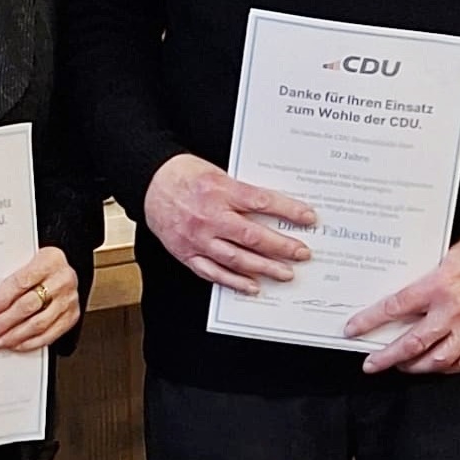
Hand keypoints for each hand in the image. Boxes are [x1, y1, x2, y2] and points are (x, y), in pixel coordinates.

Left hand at [0, 245, 81, 354]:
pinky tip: (15, 344)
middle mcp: (62, 280)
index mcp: (49, 260)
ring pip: (39, 324)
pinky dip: (30, 343)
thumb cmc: (41, 267)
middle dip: (5, 322)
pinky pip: (49, 335)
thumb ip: (11, 280)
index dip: (2, 298)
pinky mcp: (71, 317)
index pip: (21, 281)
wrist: (63, 272)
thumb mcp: (26, 262)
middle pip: (29, 305)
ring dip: (14, 336)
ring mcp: (69, 300)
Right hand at [143, 152, 313, 293]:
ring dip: (264, 268)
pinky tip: (252, 286)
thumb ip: (242, 192)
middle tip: (302, 253)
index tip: (308, 218)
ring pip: (237, 259)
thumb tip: (274, 209)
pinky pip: (213, 272)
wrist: (150, 182)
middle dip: (282, 247)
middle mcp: (210, 216)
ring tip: (285, 274)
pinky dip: (234, 281)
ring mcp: (198, 238)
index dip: (288, 211)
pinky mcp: (187, 253)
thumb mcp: (218, 174)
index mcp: (220, 191)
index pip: (262, 202)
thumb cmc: (185, 175)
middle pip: (253, 236)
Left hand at [345, 231, 459, 375]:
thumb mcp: (443, 259)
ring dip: (414, 367)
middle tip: (371, 363)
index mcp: (438, 287)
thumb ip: (424, 283)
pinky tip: (437, 366)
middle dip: (386, 357)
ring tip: (402, 366)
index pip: (394, 308)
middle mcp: (453, 311)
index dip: (370, 321)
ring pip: (437, 360)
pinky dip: (447, 368)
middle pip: (412, 344)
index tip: (354, 329)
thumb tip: (401, 302)